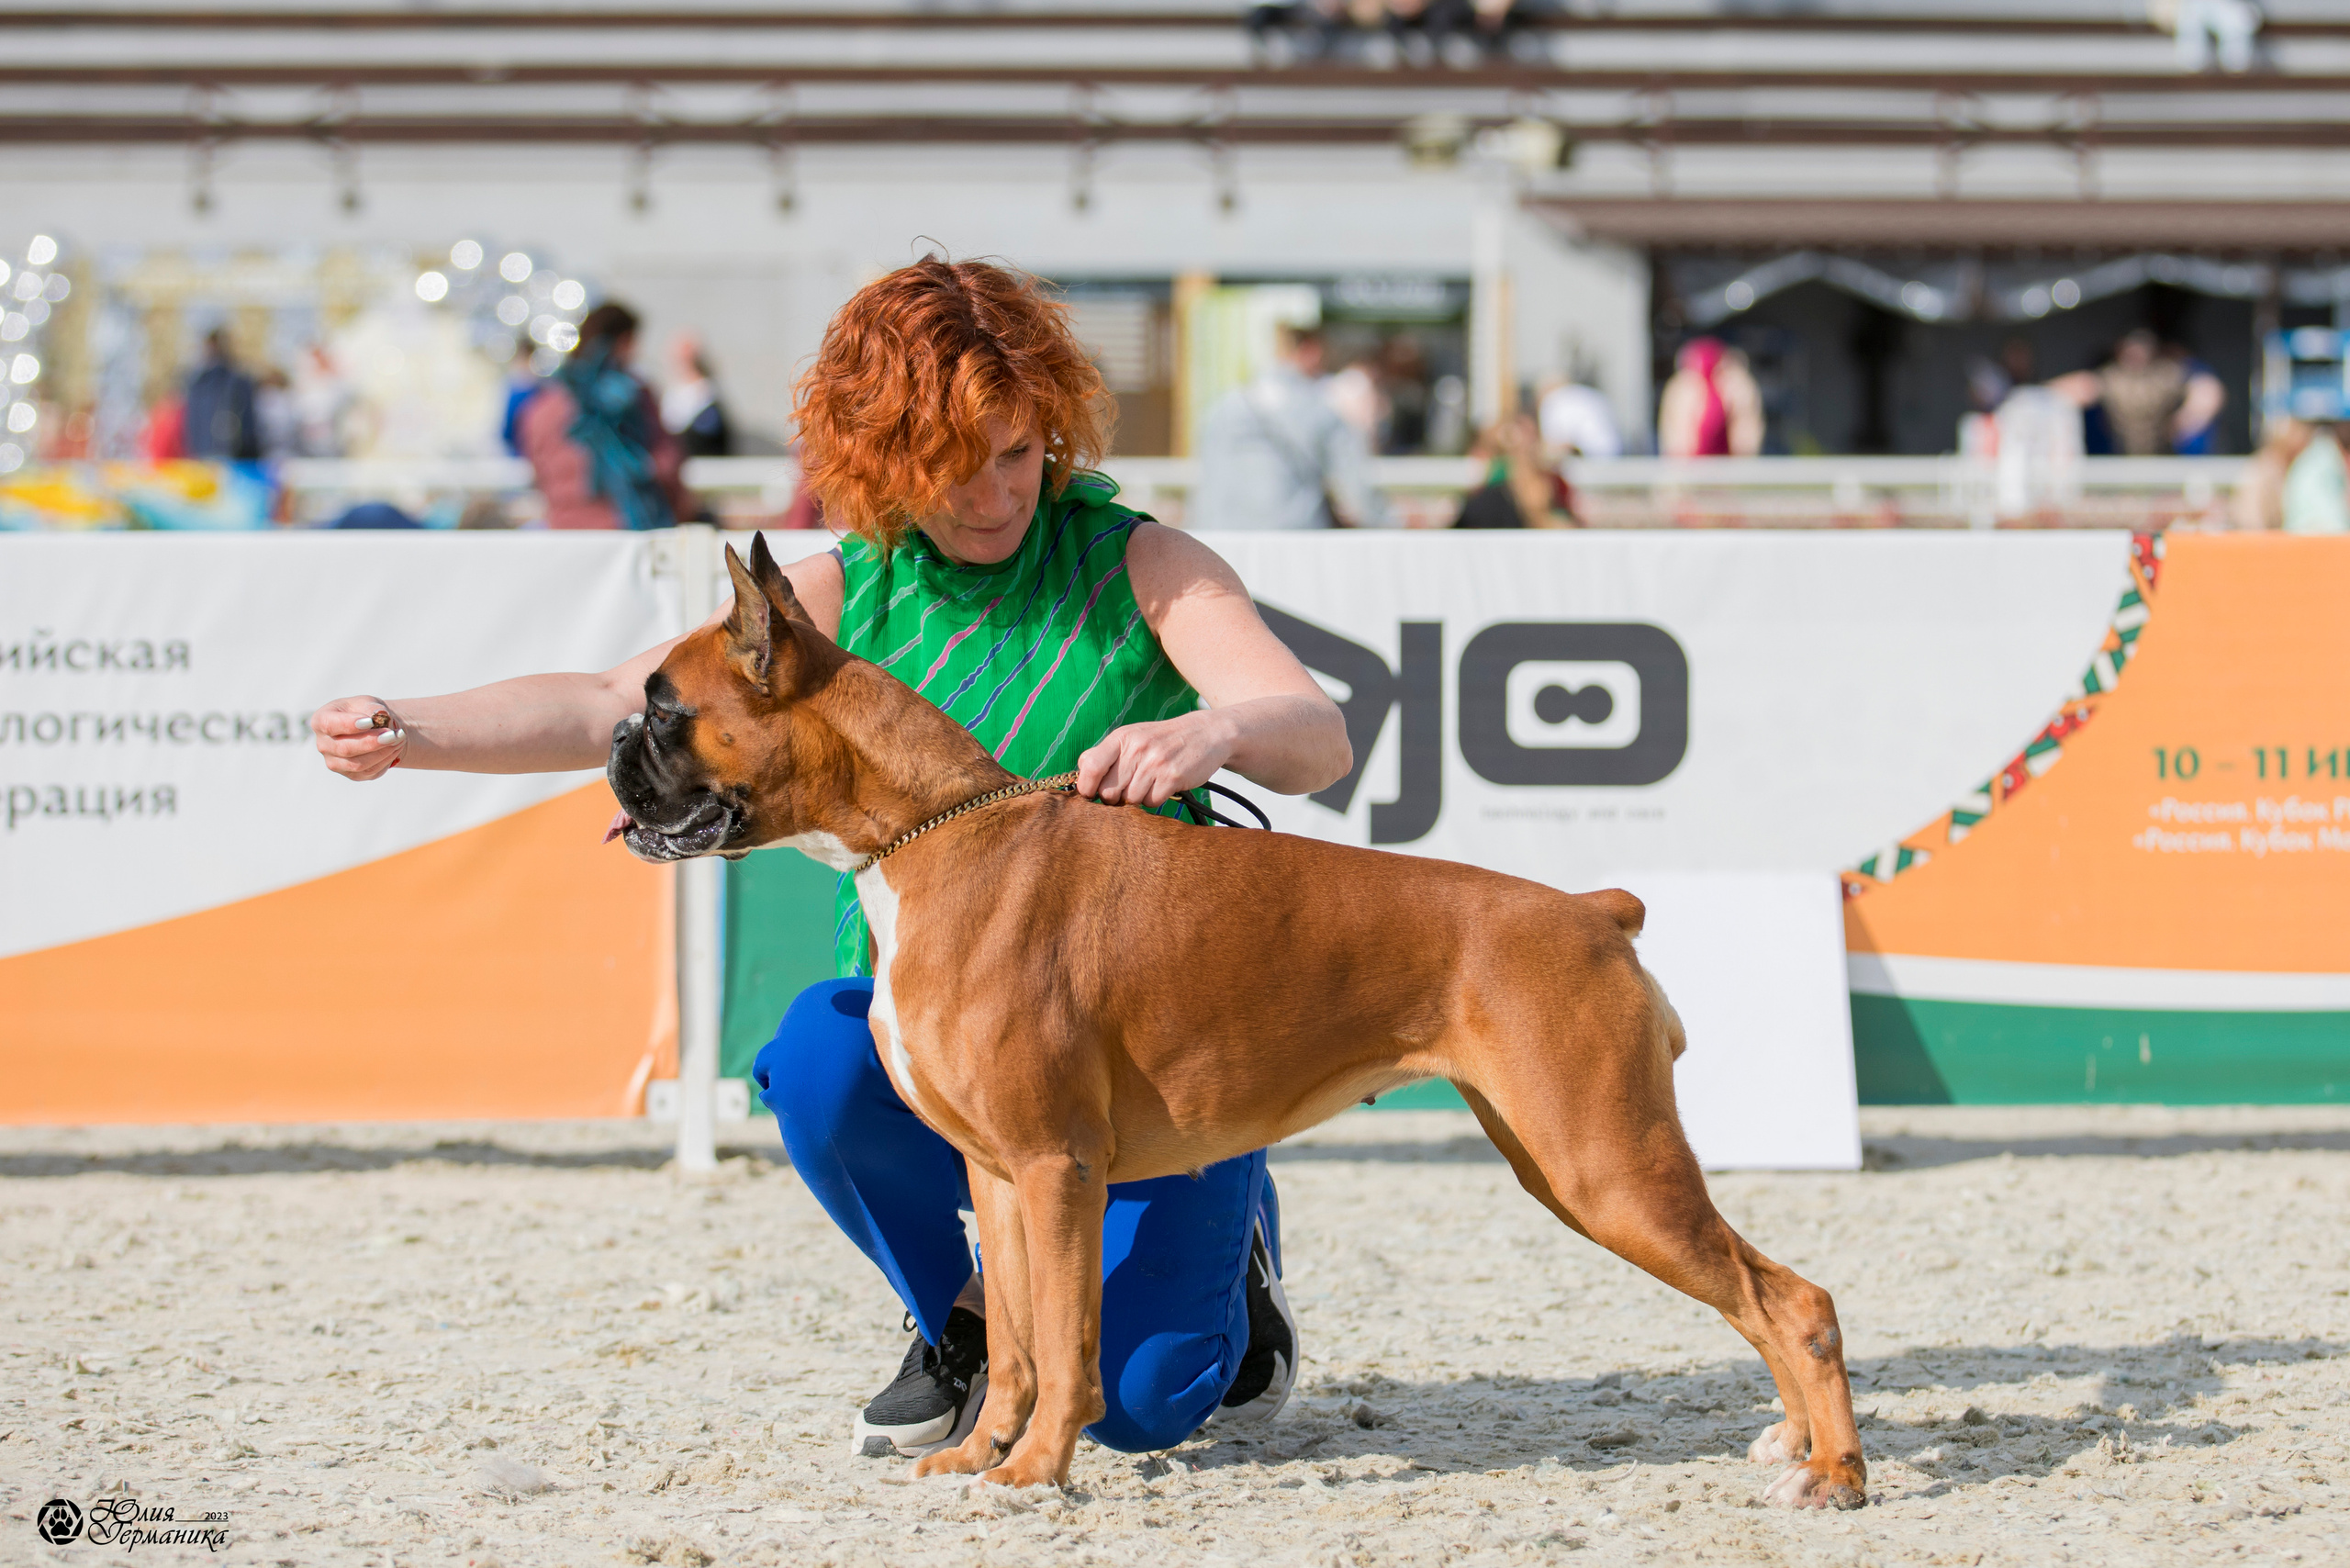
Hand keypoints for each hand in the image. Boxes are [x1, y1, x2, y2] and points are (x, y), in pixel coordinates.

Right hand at [311, 695, 407, 781]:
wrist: (375, 728)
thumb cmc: (366, 712)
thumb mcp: (368, 702)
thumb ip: (371, 709)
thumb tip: (379, 717)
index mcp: (321, 721)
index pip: (329, 725)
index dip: (349, 725)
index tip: (370, 721)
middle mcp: (323, 744)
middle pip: (344, 749)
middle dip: (372, 742)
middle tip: (393, 734)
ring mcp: (335, 762)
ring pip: (358, 764)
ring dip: (382, 752)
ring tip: (399, 738)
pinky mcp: (351, 774)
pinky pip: (369, 772)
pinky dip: (386, 760)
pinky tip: (395, 748)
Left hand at [1075, 713, 1234, 808]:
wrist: (1206, 733)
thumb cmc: (1163, 740)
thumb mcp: (1133, 737)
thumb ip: (1106, 755)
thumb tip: (1080, 778)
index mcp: (1121, 738)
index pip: (1089, 767)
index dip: (1086, 787)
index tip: (1092, 794)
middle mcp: (1136, 748)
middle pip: (1108, 792)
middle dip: (1116, 797)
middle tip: (1129, 789)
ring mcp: (1155, 763)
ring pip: (1131, 801)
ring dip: (1138, 799)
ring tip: (1150, 783)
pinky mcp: (1172, 777)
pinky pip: (1152, 803)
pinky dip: (1156, 800)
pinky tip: (1163, 786)